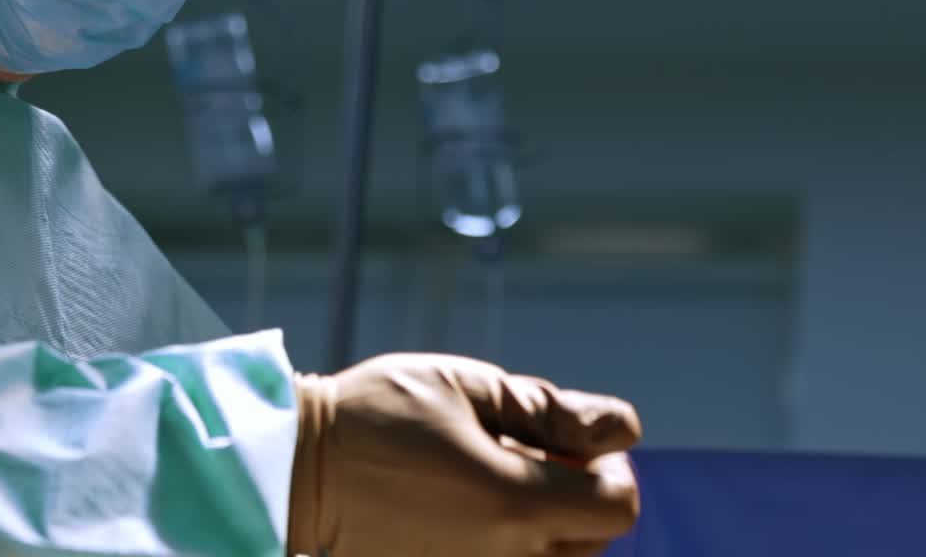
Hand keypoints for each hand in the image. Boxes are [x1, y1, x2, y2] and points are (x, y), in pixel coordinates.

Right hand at [287, 353, 640, 556]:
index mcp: (514, 501)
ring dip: (549, 523)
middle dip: (578, 491)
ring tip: (491, 477)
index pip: (619, 504)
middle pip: (596, 540)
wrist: (302, 469)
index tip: (566, 438)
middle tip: (522, 449)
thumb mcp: (466, 385)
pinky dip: (510, 543)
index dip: (607, 463)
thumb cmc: (381, 413)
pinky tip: (469, 506)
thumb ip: (550, 409)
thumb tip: (623, 428)